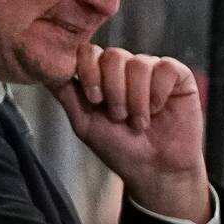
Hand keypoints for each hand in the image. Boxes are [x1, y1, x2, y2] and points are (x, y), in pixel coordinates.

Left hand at [52, 44, 210, 222]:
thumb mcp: (84, 123)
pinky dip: (158, 93)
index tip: (94, 100)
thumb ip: (67, 94)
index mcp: (102, 76)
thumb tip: (45, 69)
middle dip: (113, 91)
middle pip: (112, 55)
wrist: (154, 171)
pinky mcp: (177, 75)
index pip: (88, 52)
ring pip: (138, 63)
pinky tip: (158, 110)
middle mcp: (126, 68)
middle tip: (119, 117)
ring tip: (139, 122)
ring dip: (136, 98)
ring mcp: (152, 69)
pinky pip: (165, 67)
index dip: (89, 72)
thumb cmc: (120, 149)